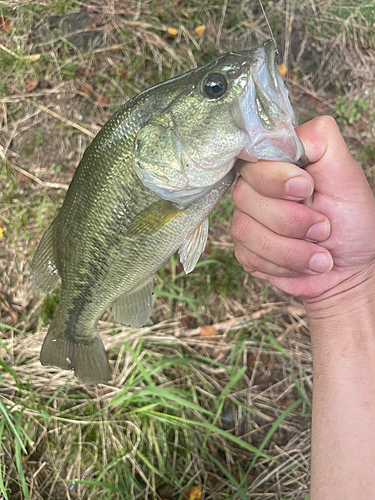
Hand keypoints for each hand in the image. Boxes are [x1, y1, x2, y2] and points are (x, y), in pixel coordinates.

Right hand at [230, 116, 374, 303]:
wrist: (350, 268)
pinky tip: (302, 264)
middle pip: (244, 194)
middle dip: (289, 219)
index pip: (252, 159)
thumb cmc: (352, 221)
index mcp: (278, 165)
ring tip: (319, 254)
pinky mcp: (246, 250)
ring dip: (290, 249)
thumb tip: (288, 134)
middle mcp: (257, 189)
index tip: (306, 189)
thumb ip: (323, 142)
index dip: (274, 178)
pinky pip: (248, 255)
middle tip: (322, 227)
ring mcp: (247, 219)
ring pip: (244, 229)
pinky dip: (283, 264)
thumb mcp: (346, 176)